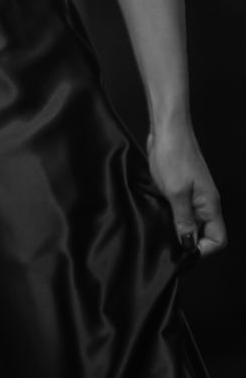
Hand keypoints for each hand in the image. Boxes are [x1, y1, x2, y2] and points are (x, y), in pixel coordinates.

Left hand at [146, 122, 226, 257]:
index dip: (202, 248)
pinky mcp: (182, 185)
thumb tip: (189, 244)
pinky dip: (172, 212)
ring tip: (162, 222)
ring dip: (178, 225)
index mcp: (210, 204)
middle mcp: (205, 201)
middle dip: (188, 238)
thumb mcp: (176, 193)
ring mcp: (194, 193)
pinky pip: (182, 208)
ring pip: (192, 220)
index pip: (218, 238)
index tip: (183, 248)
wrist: (166, 128)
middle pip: (204, 232)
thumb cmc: (174, 154)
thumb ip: (183, 221)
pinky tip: (159, 209)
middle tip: (168, 237)